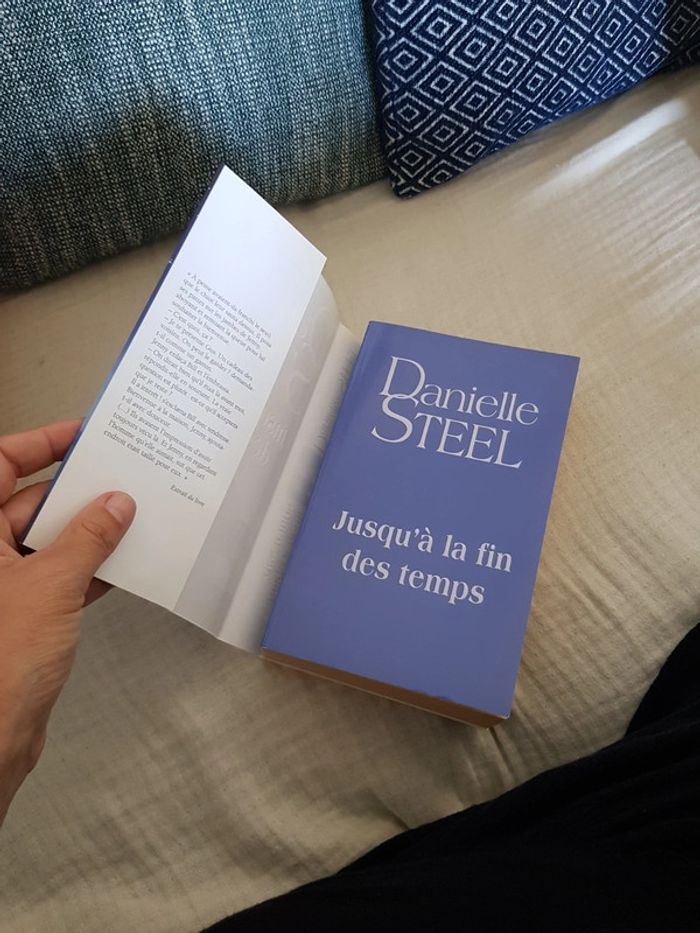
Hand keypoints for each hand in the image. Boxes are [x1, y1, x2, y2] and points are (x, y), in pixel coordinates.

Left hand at [0, 420, 135, 825]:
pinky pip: (57, 576)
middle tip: (122, 479)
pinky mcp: (20, 616)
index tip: (83, 435)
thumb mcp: (50, 584)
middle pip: (25, 503)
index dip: (39, 444)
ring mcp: (0, 586)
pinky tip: (123, 564)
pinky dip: (87, 570)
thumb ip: (87, 538)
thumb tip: (115, 504)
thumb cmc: (0, 662)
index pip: (0, 467)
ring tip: (133, 518)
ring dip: (88, 534)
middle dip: (75, 493)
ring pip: (45, 542)